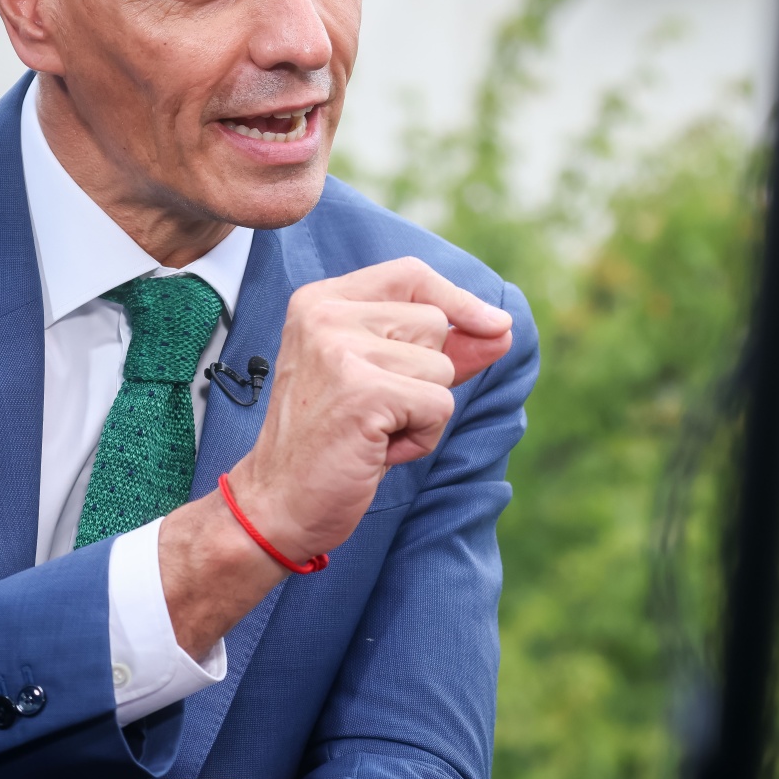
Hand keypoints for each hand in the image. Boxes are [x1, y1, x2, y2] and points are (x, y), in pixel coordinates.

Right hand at [226, 256, 512, 562]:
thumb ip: (435, 348)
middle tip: (373, 410)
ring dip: (422, 411)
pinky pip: (439, 405)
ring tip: (372, 431)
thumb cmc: (329, 442)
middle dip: (425, 375)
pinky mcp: (364, 391)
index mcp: (320, 301)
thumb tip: (502, 328)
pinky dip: (421, 437)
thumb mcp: (380, 380)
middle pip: (432, 322)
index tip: (493, 325)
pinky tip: (377, 449)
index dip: (457, 299)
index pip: (410, 275)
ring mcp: (341, 350)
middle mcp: (325, 315)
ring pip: (440, 368)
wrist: (277, 503)